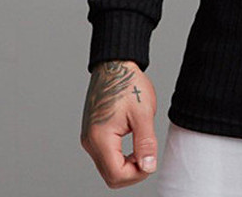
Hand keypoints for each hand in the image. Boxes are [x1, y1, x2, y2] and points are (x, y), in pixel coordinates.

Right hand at [80, 60, 157, 188]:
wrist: (115, 65)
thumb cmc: (128, 84)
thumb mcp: (143, 113)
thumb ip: (146, 143)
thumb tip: (149, 167)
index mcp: (100, 138)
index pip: (116, 175)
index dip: (137, 174)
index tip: (151, 160)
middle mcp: (90, 142)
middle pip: (111, 176)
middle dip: (132, 172)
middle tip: (148, 155)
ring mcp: (89, 139)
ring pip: (108, 168)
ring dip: (127, 165)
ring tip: (142, 146)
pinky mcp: (92, 135)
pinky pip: (106, 156)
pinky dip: (120, 157)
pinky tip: (133, 143)